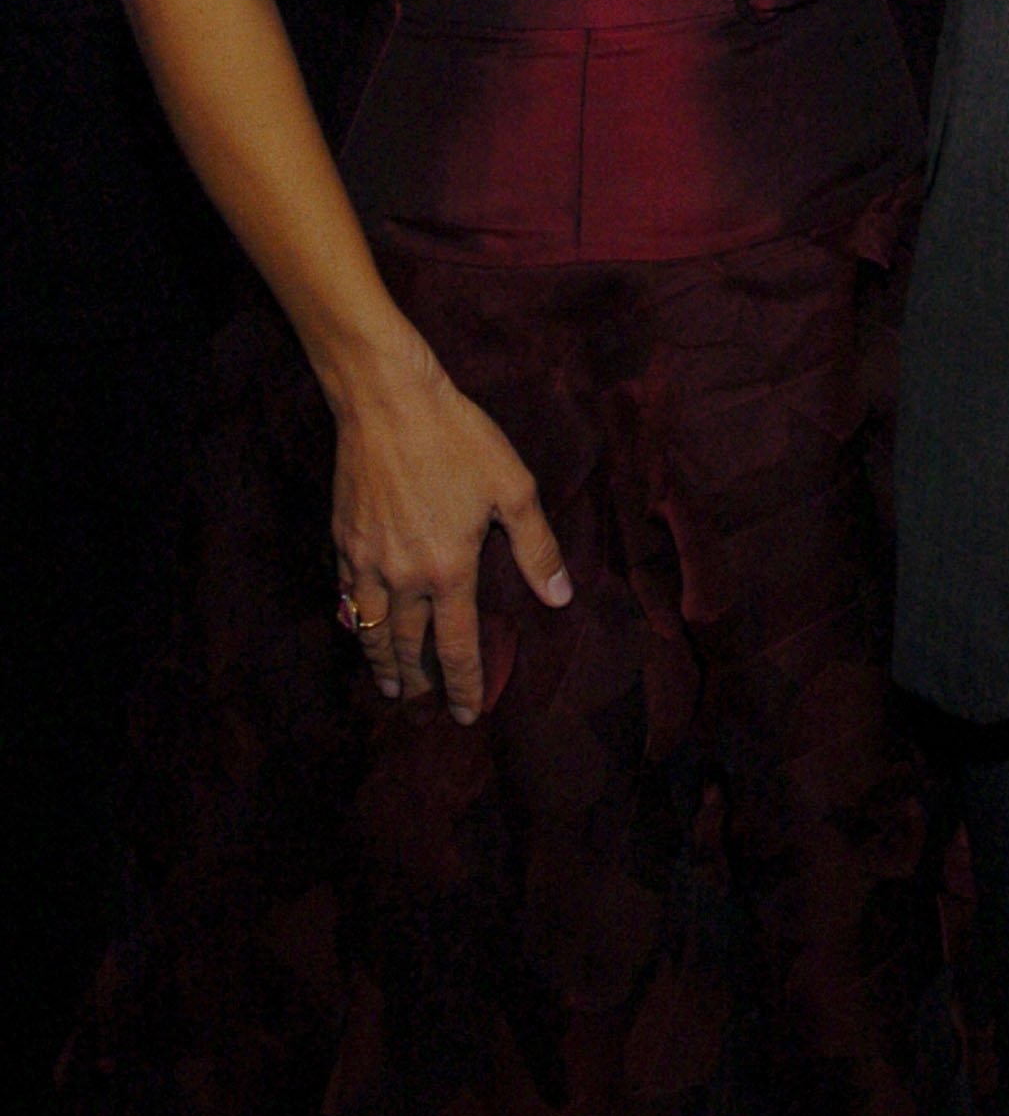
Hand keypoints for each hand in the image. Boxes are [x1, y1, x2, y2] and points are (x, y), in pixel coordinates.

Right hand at [331, 350, 571, 721]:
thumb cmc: (458, 438)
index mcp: (450, 569)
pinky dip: (354, 621)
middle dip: (420, 684)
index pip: (459, 646)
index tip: (469, 715)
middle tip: (423, 709)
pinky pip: (348, 596)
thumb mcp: (513, 486)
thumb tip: (559, 597)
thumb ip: (536, 547)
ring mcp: (367, 560)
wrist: (388, 401)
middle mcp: (404, 576)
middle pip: (409, 648)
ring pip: (372, 630)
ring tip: (390, 687)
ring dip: (382, 663)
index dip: (465, 685)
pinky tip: (359, 627)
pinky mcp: (343, 539)